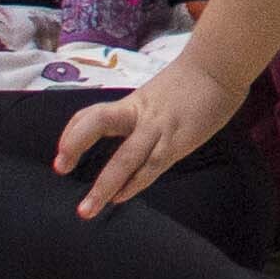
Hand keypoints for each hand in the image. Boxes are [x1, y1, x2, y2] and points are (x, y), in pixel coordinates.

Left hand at [55, 54, 240, 219]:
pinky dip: (135, 184)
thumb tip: (127, 138)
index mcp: (132, 104)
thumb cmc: (191, 83)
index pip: (91, 115)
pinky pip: (152, 166)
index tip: (60, 158)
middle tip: (60, 168)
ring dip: (105, 185)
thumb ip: (141, 117)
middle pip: (99, 122)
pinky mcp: (179, 141)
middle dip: (75, 144)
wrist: (219, 68)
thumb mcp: (157, 97)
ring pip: (126, 157)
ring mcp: (159, 127)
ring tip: (88, 209)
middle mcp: (140, 114)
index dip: (71, 135)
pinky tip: (120, 197)